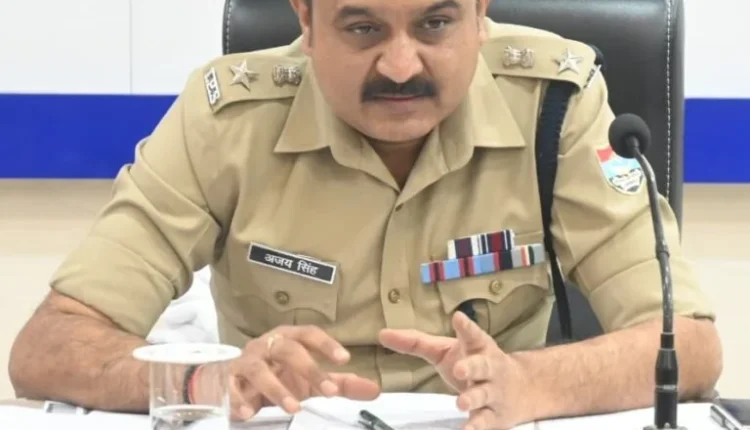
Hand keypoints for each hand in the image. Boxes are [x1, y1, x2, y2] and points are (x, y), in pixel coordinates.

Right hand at [193, 325, 380, 420]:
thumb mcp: (309, 381)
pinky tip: (249, 413)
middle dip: (309, 369)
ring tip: (294, 407)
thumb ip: (340, 384)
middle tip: (329, 391)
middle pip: (287, 349)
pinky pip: (231, 387)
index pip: (308, 334)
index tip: (345, 359)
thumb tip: (375, 390)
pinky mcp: (227, 380)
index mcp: (288, 338)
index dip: (326, 344)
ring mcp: (245, 361)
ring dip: (276, 388)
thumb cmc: (277, 375)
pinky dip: (239, 400)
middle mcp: (267, 345)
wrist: (231, 380)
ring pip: (259, 369)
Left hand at [378, 312, 533, 429]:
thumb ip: (416, 343)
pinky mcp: (495, 415)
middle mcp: (489, 367)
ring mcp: (493, 392)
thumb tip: (382, 334)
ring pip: (484, 394)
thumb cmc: (474, 363)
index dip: (466, 327)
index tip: (458, 318)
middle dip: (472, 367)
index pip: (472, 334)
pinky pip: (485, 422)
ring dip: (473, 398)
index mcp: (477, 347)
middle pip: (483, 365)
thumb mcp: (446, 350)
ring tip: (461, 402)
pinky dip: (476, 428)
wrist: (521, 389)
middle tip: (459, 369)